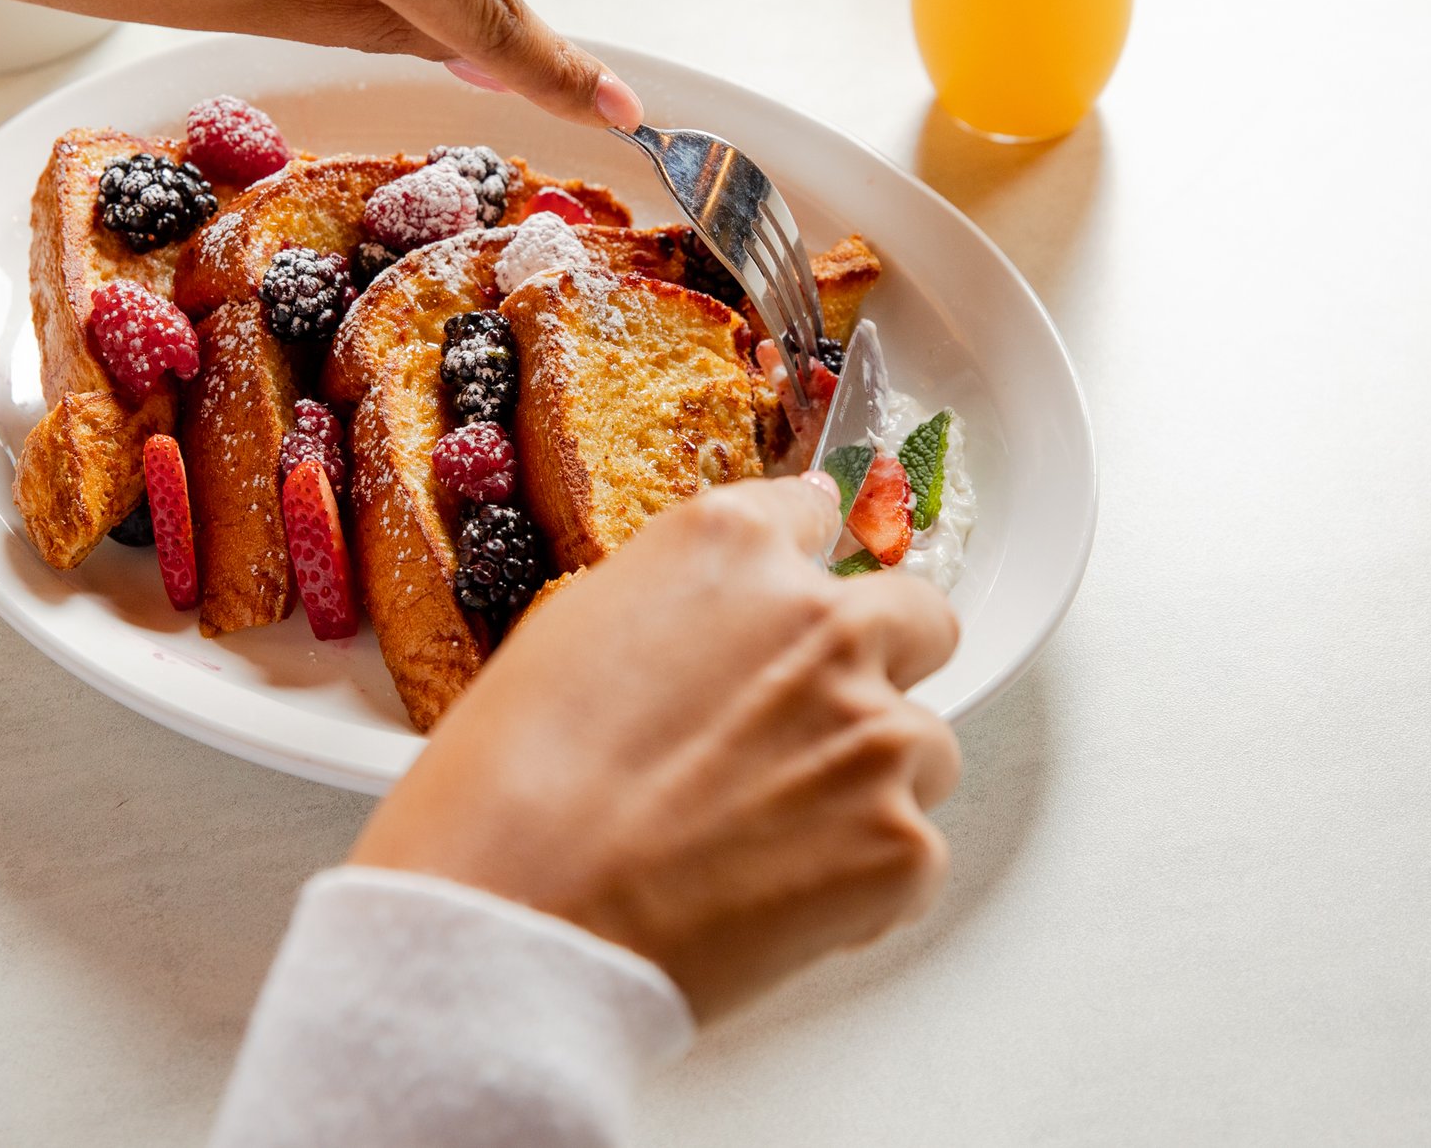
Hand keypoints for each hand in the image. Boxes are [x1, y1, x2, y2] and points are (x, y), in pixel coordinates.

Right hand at [349, 475, 962, 1019]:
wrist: (514, 914)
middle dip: (882, 665)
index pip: (813, 515)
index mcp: (730, 548)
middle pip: (917, 617)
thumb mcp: (570, 634)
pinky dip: (861, 883)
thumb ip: (676, 611)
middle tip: (809, 731)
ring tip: (768, 841)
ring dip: (869, 784)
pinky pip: (914, 855)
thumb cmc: (505, 789)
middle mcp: (821, 621)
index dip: (799, 575)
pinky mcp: (902, 845)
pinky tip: (771, 903)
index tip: (797, 603)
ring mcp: (875, 732)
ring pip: (924, 746)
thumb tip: (715, 635)